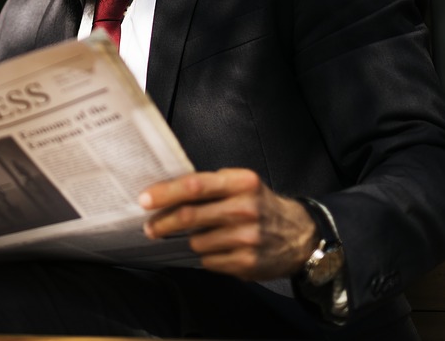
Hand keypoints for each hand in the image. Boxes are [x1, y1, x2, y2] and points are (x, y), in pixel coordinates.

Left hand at [139, 168, 316, 280]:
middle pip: (189, 216)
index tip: (144, 200)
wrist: (300, 235)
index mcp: (241, 182)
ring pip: (196, 241)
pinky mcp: (247, 262)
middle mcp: (245, 208)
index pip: (194, 185)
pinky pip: (209, 261)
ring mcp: (247, 237)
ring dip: (189, 240)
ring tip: (198, 236)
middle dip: (163, 223)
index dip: (165, 193)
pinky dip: (206, 256)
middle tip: (149, 227)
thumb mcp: (242, 184)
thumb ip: (210, 185)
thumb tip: (165, 192)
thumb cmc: (260, 204)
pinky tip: (217, 249)